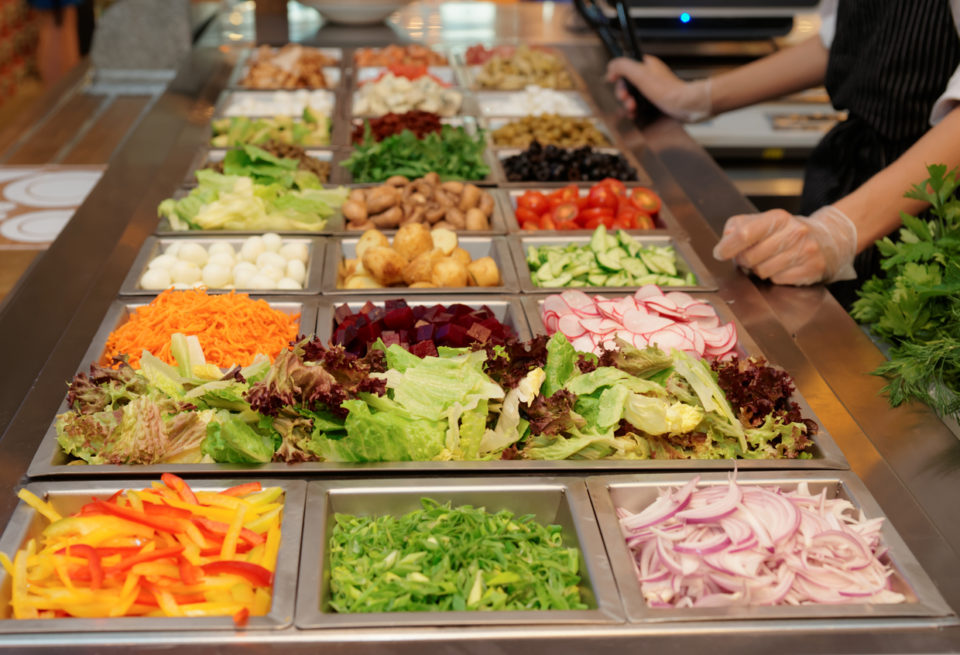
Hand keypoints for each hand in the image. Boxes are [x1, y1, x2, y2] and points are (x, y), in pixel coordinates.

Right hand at [606, 55, 711, 121]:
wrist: (685, 104)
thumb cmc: (667, 90)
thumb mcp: (639, 74)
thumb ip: (622, 66)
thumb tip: (611, 67)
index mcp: (646, 64)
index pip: (625, 67)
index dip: (618, 76)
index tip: (613, 82)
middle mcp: (649, 74)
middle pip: (627, 83)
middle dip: (623, 93)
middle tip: (625, 99)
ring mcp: (653, 88)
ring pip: (633, 95)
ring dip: (628, 103)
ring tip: (631, 109)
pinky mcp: (656, 100)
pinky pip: (640, 103)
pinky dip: (636, 109)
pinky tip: (635, 113)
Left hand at [712, 206, 857, 285]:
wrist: (826, 240)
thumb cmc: (785, 232)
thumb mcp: (762, 221)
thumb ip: (738, 227)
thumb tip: (725, 242)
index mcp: (777, 217)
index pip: (744, 234)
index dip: (727, 247)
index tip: (720, 253)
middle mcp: (794, 232)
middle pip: (750, 258)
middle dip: (744, 260)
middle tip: (750, 257)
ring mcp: (805, 251)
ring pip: (762, 272)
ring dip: (759, 270)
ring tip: (768, 260)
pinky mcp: (811, 269)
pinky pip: (778, 281)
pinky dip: (775, 277)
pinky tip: (782, 267)